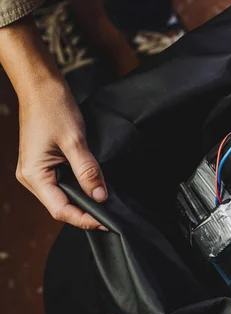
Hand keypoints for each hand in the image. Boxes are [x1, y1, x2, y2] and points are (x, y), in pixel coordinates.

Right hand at [0, 17, 107, 230]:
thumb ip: (88, 171)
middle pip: (61, 207)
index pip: (61, 210)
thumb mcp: (75, 141)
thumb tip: (100, 196)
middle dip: (85, 214)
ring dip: (83, 202)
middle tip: (111, 216)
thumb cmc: (53, 108)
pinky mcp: (45, 164)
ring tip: (106, 205)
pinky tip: (94, 189)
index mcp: (34, 175)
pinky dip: (79, 189)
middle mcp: (31, 177)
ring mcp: (37, 171)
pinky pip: (63, 184)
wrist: (42, 86)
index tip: (107, 222)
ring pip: (62, 197)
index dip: (85, 219)